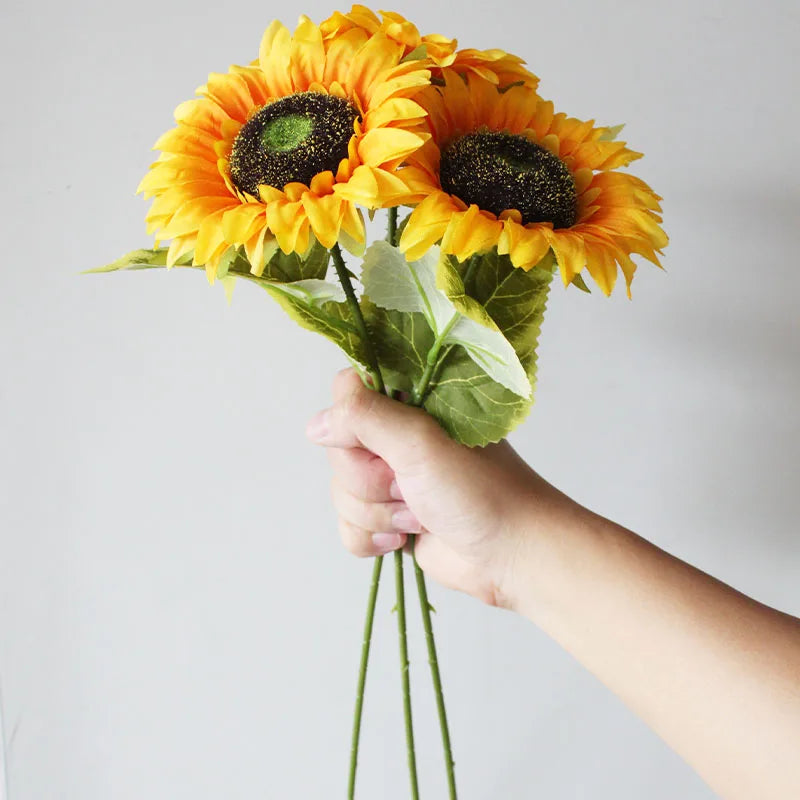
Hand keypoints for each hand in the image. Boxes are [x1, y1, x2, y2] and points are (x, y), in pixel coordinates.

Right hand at [306, 369, 574, 606]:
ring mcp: (392, 480)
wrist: (510, 554)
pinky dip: (371, 538)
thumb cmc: (479, 491)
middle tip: (409, 485)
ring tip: (420, 515)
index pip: (348, 392)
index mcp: (410, 404)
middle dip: (370, 480)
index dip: (351, 421)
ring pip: (341, 493)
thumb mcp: (420, 441)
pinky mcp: (389, 519)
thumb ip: (365, 418)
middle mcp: (397, 438)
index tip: (377, 443)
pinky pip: (347, 527)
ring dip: (377, 512)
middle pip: (338, 450)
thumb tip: (316, 425)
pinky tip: (405, 537)